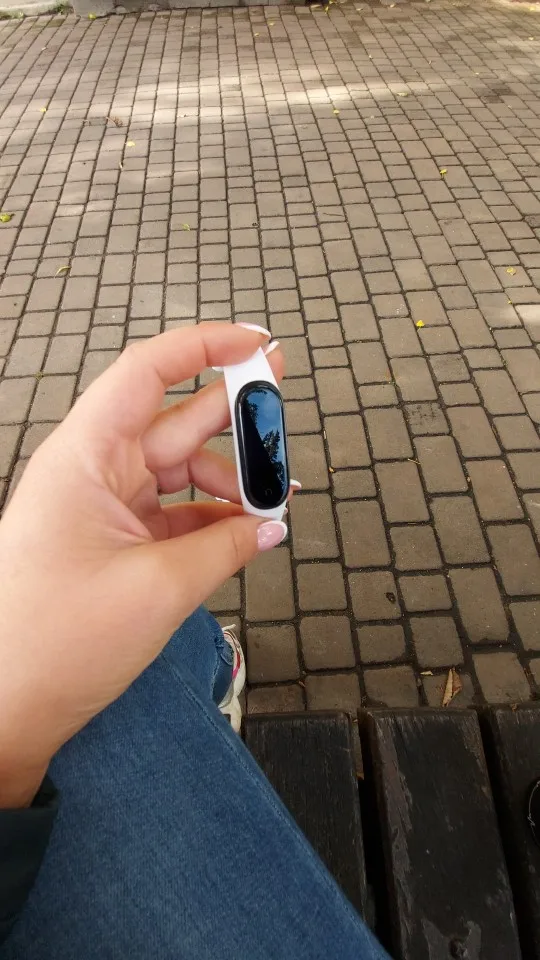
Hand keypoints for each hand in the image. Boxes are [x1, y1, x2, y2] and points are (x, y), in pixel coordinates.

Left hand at [0, 323, 286, 806]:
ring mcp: (102, 508)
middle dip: (231, 410)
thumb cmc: (57, 642)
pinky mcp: (111, 543)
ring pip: (177, 472)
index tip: (255, 343)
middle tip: (282, 394)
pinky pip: (171, 514)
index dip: (203, 347)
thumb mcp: (159, 588)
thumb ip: (225, 546)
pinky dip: (210, 519)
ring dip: (229, 482)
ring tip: (276, 500)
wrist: (5, 708)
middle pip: (173, 421)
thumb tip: (271, 524)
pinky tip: (246, 529)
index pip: (146, 374)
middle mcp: (92, 472)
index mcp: (86, 457)